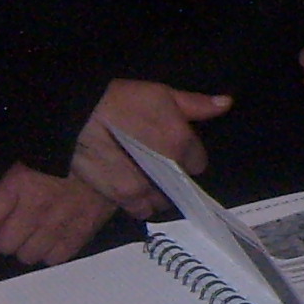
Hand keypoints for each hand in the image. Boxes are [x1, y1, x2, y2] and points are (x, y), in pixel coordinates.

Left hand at [0, 163, 114, 264]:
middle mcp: (37, 210)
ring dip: (26, 248)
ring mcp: (60, 225)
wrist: (111, 152)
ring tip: (32, 236)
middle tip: (9, 231)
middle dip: (2, 239)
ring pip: (28, 256)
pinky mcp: (82, 234)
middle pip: (5, 245)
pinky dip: (50, 253)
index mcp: (20, 186)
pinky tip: (52, 240)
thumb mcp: (25, 162)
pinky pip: (55, 259)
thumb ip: (1, 189)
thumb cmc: (63, 153)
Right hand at [72, 80, 230, 215]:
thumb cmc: (120, 100)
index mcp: (181, 143)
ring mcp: (146, 187)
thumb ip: (195, 104)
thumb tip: (226, 103)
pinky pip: (140, 210)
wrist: (76, 117)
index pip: (198, 162)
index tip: (172, 148)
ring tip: (142, 176)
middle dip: (172, 175)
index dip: (185, 155)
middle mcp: (169, 170)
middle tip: (154, 161)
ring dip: (157, 192)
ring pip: (163, 200)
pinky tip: (131, 189)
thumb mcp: (160, 93)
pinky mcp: (123, 198)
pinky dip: (139, 203)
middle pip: (180, 183)